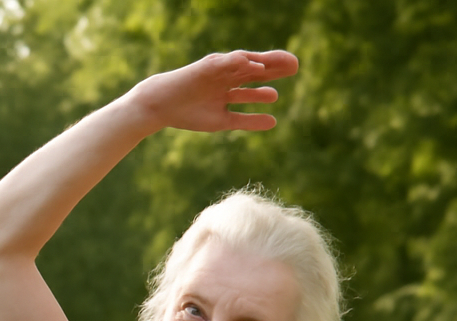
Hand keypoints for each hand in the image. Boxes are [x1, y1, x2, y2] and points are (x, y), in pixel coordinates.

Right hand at [128, 50, 298, 134]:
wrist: (160, 107)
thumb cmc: (188, 115)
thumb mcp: (223, 121)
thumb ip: (247, 120)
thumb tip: (274, 122)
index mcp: (228, 89)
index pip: (255, 81)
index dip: (273, 77)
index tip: (294, 74)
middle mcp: (225, 77)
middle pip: (254, 70)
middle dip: (274, 67)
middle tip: (295, 65)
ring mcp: (217, 71)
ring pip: (245, 65)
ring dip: (263, 63)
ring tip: (284, 63)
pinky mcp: (207, 67)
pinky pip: (227, 63)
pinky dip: (241, 64)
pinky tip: (256, 67)